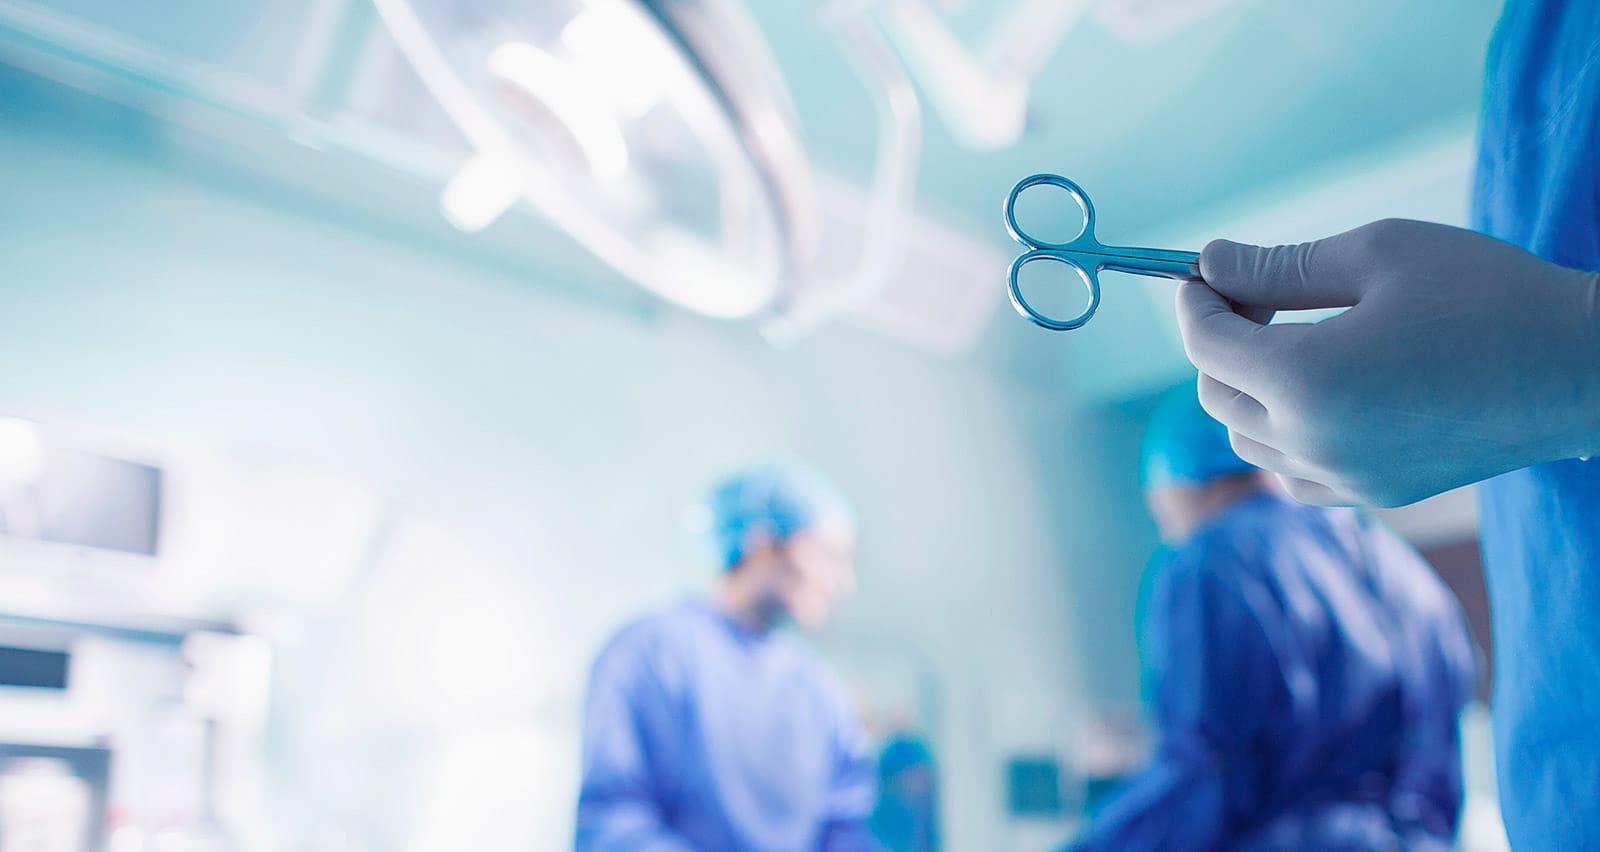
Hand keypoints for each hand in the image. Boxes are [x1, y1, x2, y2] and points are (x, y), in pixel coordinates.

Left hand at [1175, 218, 1599, 506]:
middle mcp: (1314, 442)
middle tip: (1261, 295)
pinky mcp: (1378, 494)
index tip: (1210, 271)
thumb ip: (1280, 264)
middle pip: (1217, 394)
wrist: (1587, 369)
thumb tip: (1210, 261)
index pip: (1205, 344)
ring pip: (1248, 440)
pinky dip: (1284, 434)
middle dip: (1221, 341)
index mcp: (1306, 381)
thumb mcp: (1379, 253)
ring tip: (1295, 337)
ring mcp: (1346, 477)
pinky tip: (1324, 391)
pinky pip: (1293, 472)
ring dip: (1249, 389)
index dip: (1196, 301)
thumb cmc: (1489, 296)